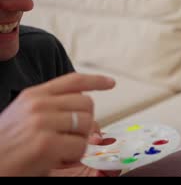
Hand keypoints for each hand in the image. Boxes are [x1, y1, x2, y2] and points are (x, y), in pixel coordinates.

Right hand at [0, 73, 114, 175]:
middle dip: (86, 121)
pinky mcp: (46, 144)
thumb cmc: (7, 144)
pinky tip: (59, 159)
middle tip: (72, 136)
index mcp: (34, 95)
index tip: (110, 83)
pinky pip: (80, 146)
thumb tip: (87, 116)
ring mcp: (42, 123)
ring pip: (86, 124)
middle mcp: (38, 104)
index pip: (73, 80)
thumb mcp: (25, 115)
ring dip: (80, 140)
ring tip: (62, 149)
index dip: (96, 80)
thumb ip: (53, 108)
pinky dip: (75, 156)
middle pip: (86, 103)